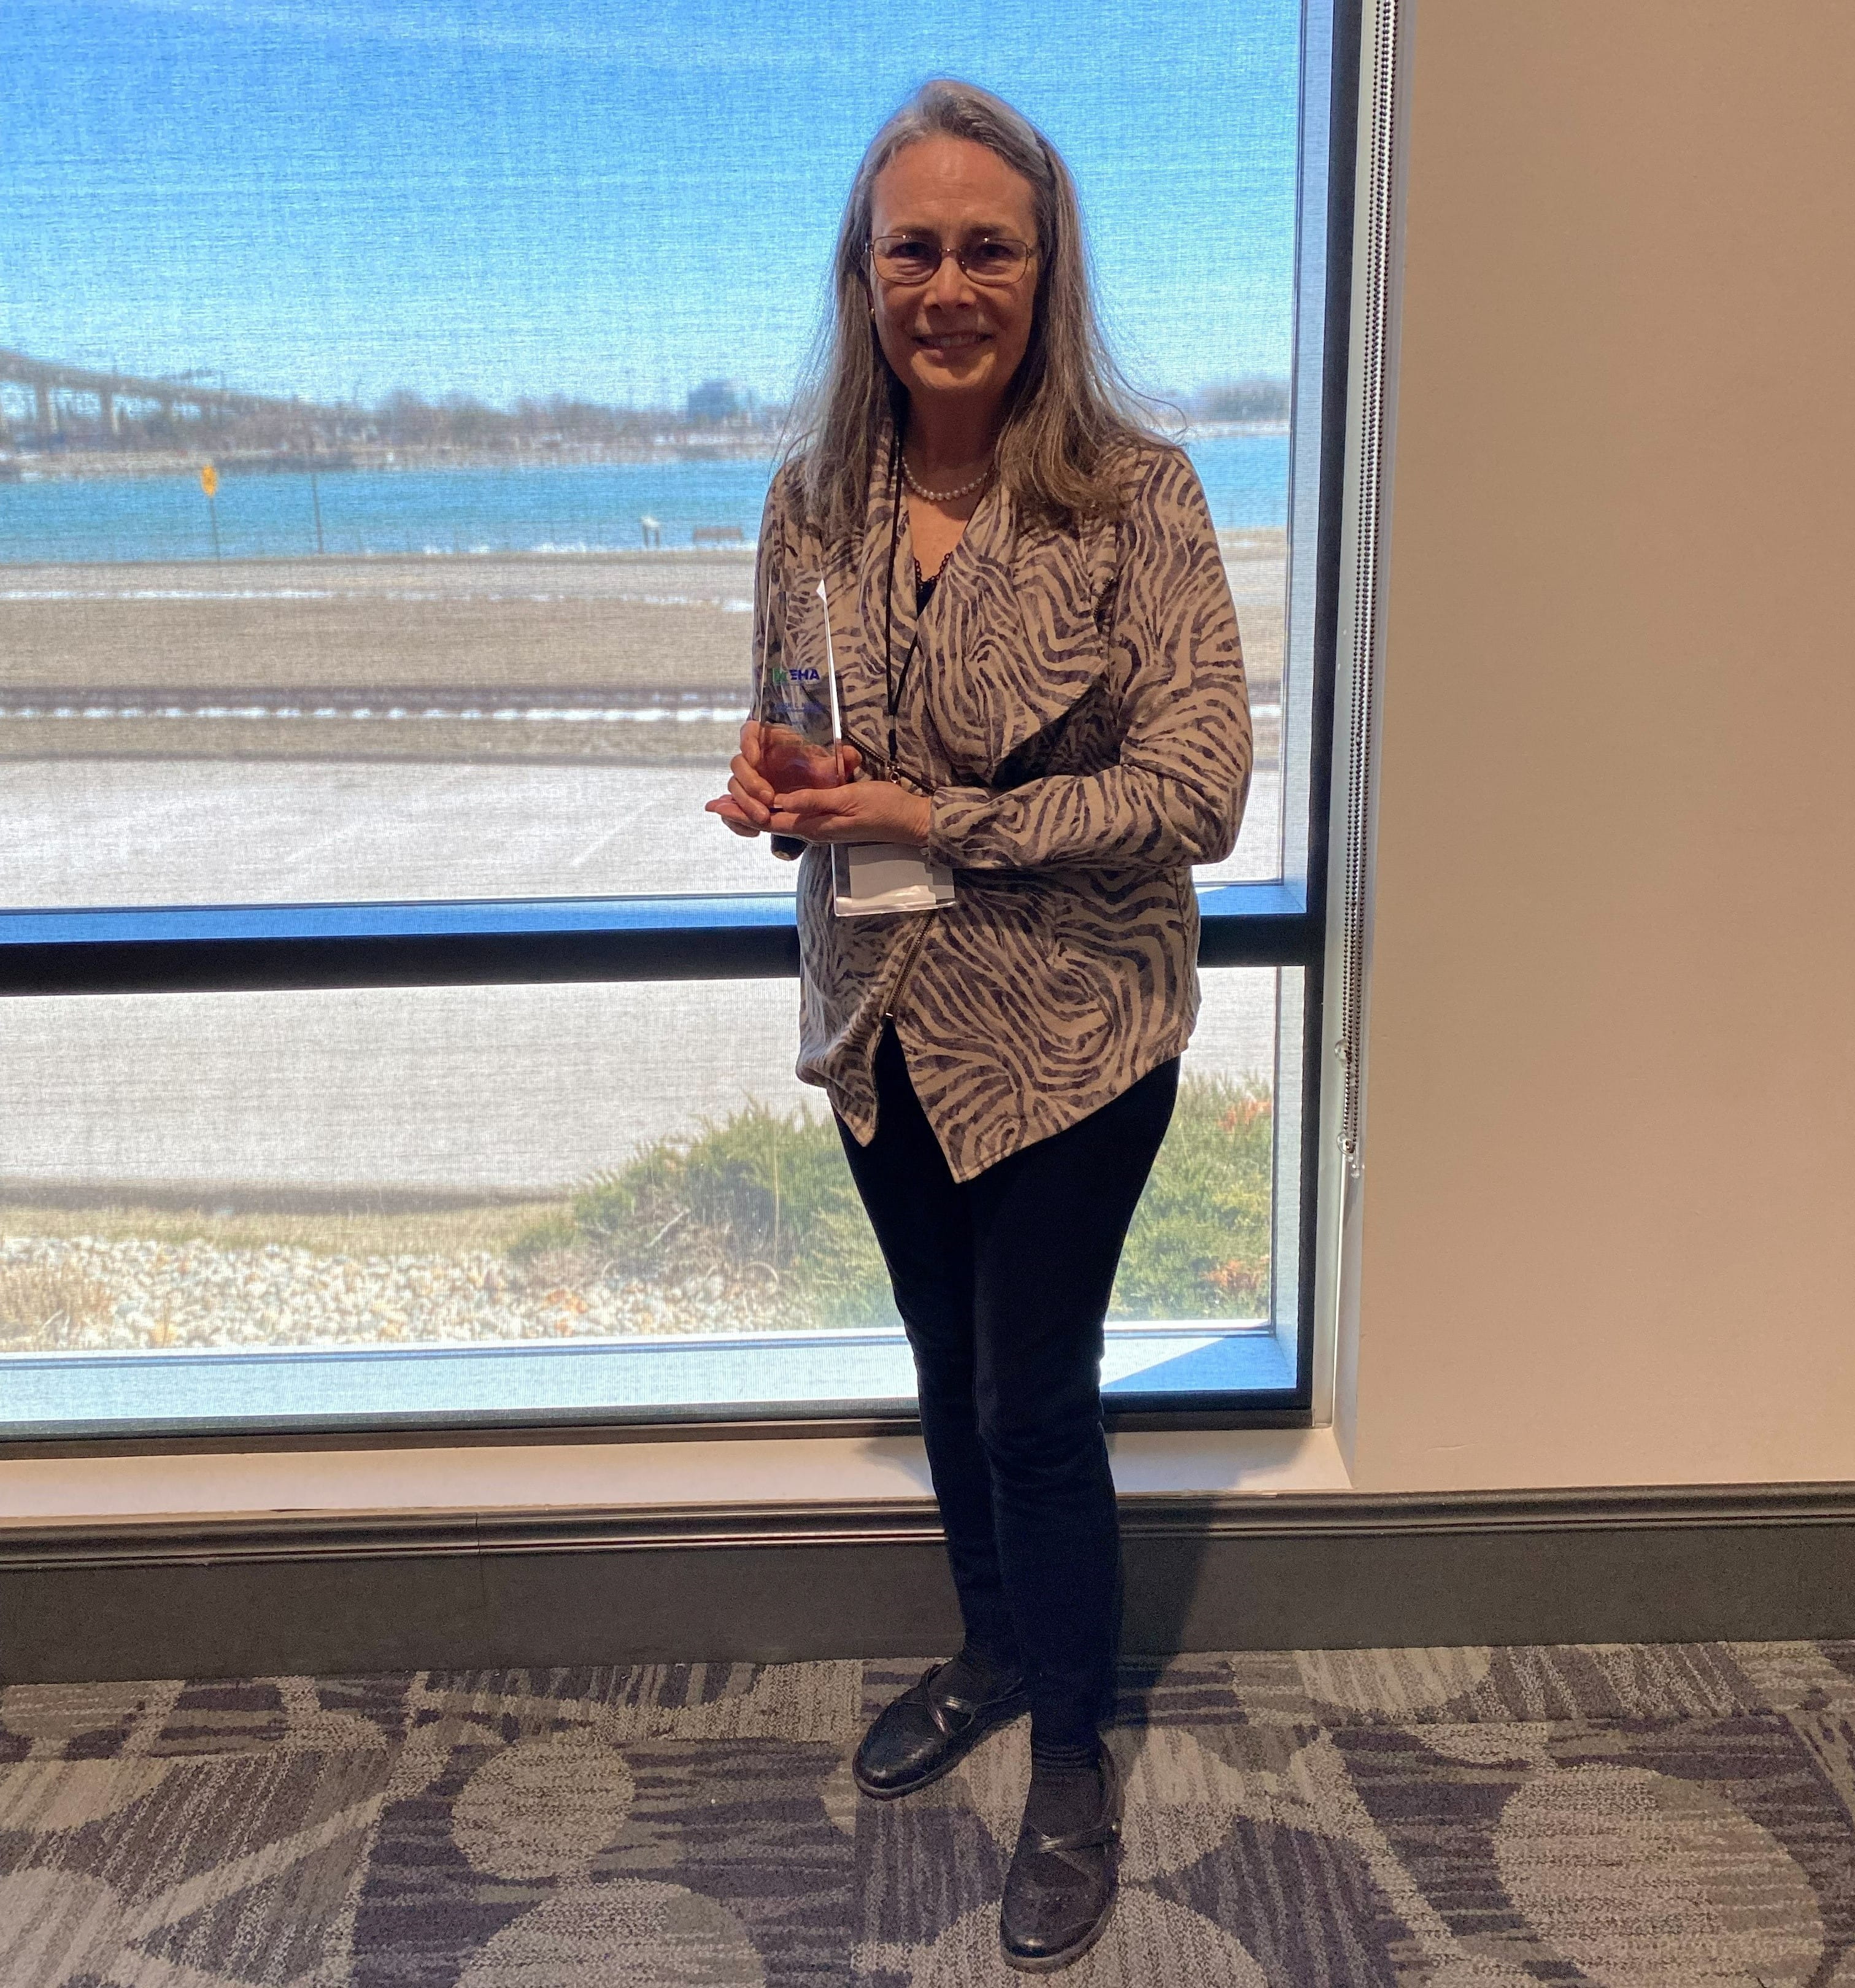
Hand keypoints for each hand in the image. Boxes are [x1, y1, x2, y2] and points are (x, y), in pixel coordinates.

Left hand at [705, 725, 932, 845]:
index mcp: (813, 825)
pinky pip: (794, 818)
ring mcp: (820, 827)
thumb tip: (780, 802)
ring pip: (779, 820)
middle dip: (741, 814)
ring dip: (755, 812)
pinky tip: (770, 803)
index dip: (741, 813)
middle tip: (715, 804)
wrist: (909, 821)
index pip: (768, 820)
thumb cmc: (883, 808)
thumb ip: (815, 800)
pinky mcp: (828, 821)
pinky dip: (774, 810)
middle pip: (768, 822)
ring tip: (733, 804)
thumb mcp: (849, 799)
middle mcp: (812, 829)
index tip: (718, 806)